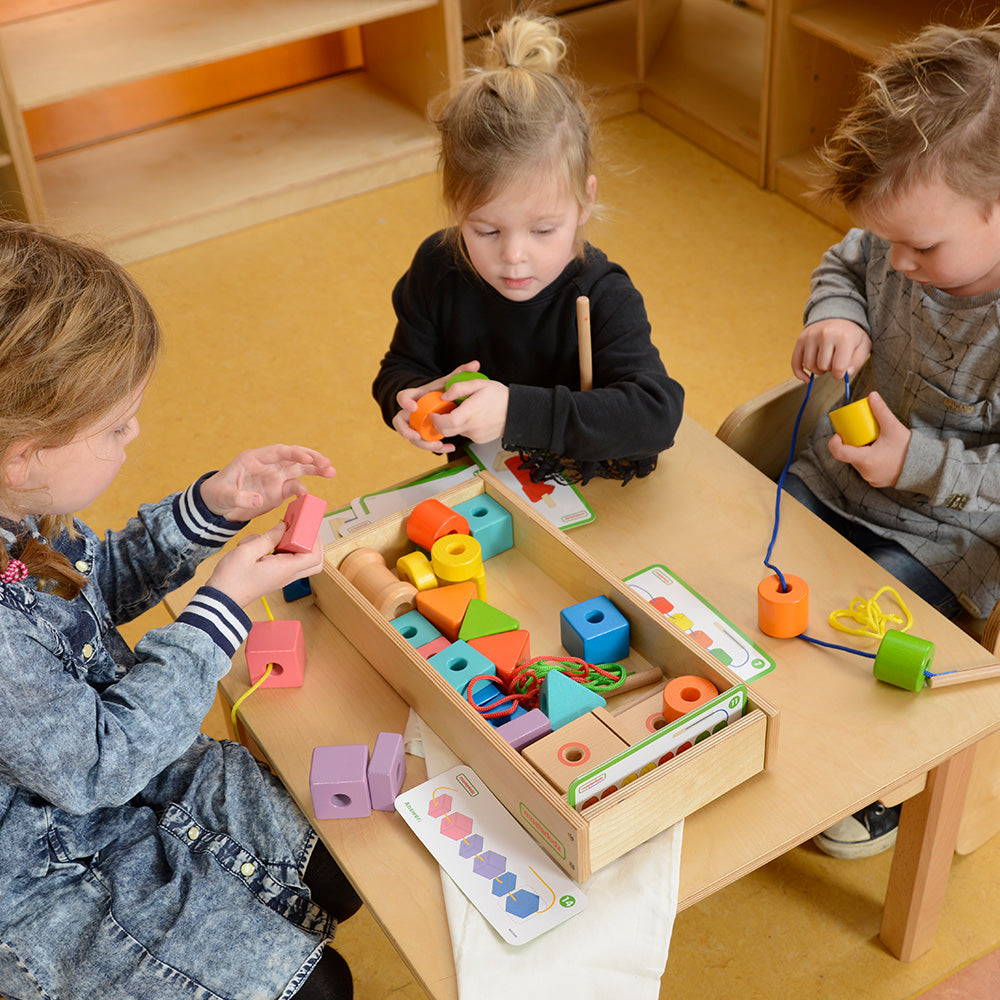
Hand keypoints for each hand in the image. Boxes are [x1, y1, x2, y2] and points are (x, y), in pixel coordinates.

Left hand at [200, 444, 334, 520]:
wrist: (217, 506)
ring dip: (315, 470)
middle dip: (312, 459)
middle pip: (294, 458)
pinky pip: (295, 489)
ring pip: (299, 470)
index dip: (295, 454)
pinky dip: (303, 491)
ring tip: (331, 471)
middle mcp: (268, 465)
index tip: (308, 459)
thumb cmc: (217, 494)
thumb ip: (241, 497)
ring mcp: (275, 478)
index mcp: (255, 459)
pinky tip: (309, 496)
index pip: (279, 452)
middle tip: (327, 463)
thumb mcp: (225, 495)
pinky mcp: (278, 491)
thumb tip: (259, 499)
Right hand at [205, 523, 324, 607]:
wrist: (220, 599)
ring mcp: (282, 576)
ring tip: (272, 536)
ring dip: (291, 545)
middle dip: (311, 543)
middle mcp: (287, 575)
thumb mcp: (247, 552)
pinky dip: (277, 550)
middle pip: (314, 561)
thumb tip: (284, 526)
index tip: (303, 526)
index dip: (313, 539)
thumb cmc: (231, 579)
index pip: (314, 556)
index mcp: (285, 569)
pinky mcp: (274, 575)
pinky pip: (285, 560)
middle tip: (298, 530)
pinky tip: (258, 545)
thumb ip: (268, 538)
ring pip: (300, 559)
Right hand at [391, 361, 481, 454]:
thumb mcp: (451, 381)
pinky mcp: (424, 434)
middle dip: (405, 430)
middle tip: (415, 436)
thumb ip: (461, 373)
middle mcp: (412, 412)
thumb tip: (475, 364)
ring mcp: (416, 424)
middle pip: (399, 422)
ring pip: (412, 437)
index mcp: (417, 396)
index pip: (402, 396)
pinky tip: (448, 447)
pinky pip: (424, 443)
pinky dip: (435, 447)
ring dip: (423, 444)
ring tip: (437, 445)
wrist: (445, 402)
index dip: (405, 401)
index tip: (414, 407)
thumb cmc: (445, 390)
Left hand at [434, 377, 508, 442]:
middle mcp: (473, 426)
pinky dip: (463, 427)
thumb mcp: (479, 384)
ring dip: (453, 424)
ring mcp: (476, 435)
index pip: (447, 422)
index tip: (434, 413)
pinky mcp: (479, 439)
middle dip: (440, 424)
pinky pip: (465, 434)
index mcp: (471, 412)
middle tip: (441, 413)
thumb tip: (444, 396)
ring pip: (455, 433)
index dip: (437, 419)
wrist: (516, 411)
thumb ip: (458, 388)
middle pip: (447, 431)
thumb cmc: (499, 396)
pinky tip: (471, 417)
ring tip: (462, 411)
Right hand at [791, 319, 870, 380]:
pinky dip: (799, 373)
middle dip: (829, 370)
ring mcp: (811, 336)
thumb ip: (858, 361)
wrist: (838, 317)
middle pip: (822, 367)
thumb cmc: (851, 334)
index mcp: (844, 337)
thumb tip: (846, 373)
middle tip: (834, 362)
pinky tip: (807, 378)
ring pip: (809, 366)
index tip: (842, 372)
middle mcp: (825, 334)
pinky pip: (795, 362)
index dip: (840, 375)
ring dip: (817, 370)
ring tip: (825, 362)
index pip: (838, 367)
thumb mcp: (863, 345)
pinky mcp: (801, 339)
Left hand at [828, 392, 910, 487]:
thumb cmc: (910, 449)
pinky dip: (868, 460)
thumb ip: (881, 411)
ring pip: (858, 463)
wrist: (928, 468)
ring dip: (859, 452)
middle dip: (850, 444)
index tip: (838, 434)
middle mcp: (865, 472)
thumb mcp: (893, 427)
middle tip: (857, 433)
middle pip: (849, 456)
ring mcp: (871, 479)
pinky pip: (866, 469)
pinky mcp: (878, 481)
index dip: (834, 442)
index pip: (839, 452)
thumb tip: (871, 395)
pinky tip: (875, 452)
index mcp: (866, 460)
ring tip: (868, 441)